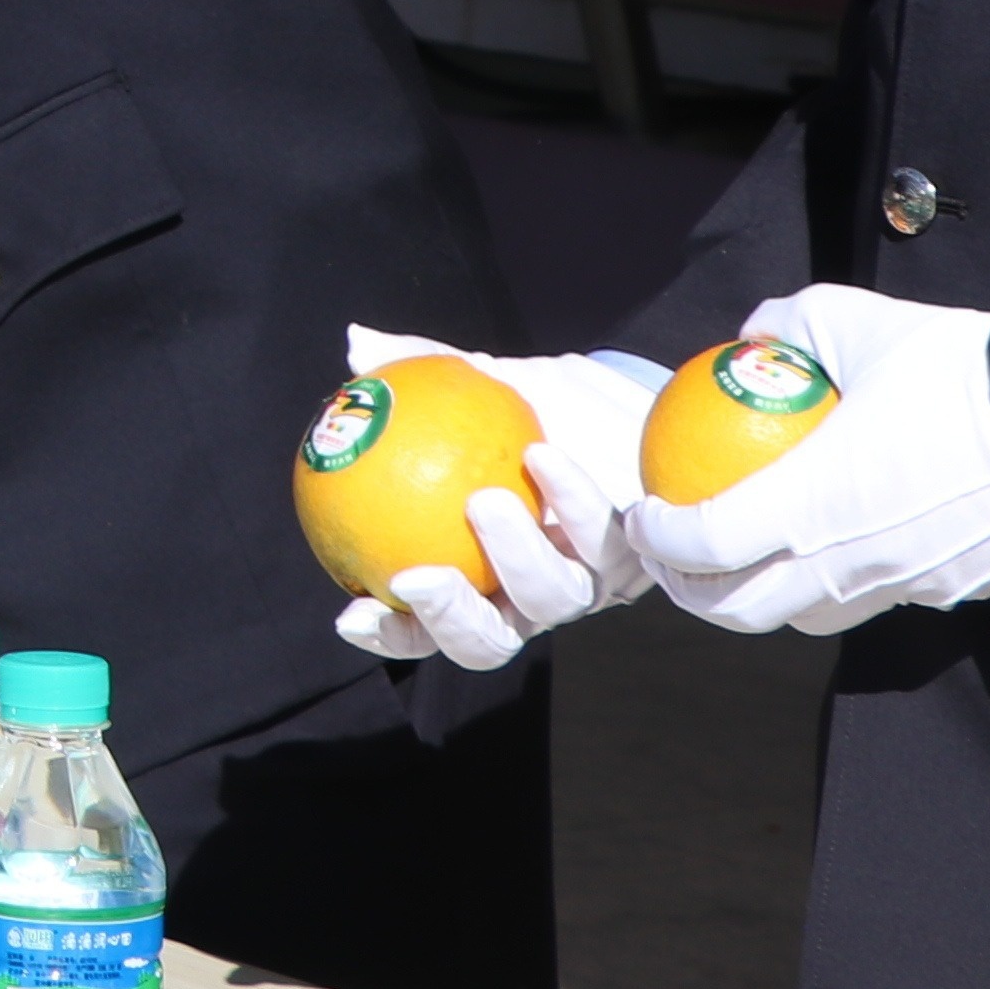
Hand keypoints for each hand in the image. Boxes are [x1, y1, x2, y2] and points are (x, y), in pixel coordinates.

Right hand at [324, 327, 664, 673]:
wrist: (638, 405)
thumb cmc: (548, 405)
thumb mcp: (485, 383)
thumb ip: (423, 369)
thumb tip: (357, 346)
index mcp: (483, 576)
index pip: (428, 626)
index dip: (391, 632)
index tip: (351, 613)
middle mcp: (532, 593)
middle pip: (488, 642)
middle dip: (449, 620)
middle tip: (417, 577)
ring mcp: (587, 580)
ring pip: (551, 599)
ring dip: (514, 556)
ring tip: (486, 500)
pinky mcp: (637, 554)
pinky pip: (600, 536)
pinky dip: (569, 499)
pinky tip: (541, 458)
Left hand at [630, 285, 989, 637]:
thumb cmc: (960, 370)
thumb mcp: (858, 322)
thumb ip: (791, 325)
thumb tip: (752, 333)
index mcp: (809, 506)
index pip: (706, 544)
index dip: (658, 538)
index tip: (642, 513)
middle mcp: (846, 564)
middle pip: (741, 609)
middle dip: (689, 592)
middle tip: (670, 556)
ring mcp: (898, 587)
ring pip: (805, 617)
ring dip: (757, 598)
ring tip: (738, 559)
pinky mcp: (944, 592)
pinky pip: (867, 599)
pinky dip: (828, 584)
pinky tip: (827, 543)